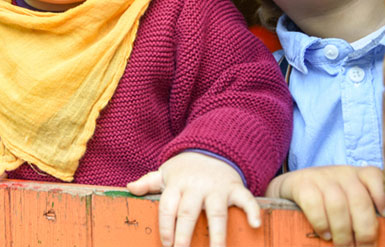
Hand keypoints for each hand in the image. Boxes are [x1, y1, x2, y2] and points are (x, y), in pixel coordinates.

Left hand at [127, 152, 259, 246]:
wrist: (212, 147)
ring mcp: (217, 188)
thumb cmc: (186, 168)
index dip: (166, 225)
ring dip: (217, 235)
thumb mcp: (166, 172)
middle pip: (189, 212)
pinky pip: (246, 199)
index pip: (168, 206)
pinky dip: (252, 210)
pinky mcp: (235, 188)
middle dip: (184, 234)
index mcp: (177, 184)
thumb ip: (148, 182)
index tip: (167, 244)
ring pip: (216, 212)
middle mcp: (196, 186)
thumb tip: (129, 188)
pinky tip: (255, 225)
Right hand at [265, 165, 384, 246]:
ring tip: (343, 246)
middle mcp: (342, 172)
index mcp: (358, 175)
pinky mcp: (302, 183)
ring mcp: (321, 176)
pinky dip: (322, 223)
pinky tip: (325, 235)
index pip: (375, 177)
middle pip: (359, 200)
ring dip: (343, 231)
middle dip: (364, 229)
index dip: (384, 195)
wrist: (292, 187)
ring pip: (337, 204)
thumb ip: (365, 212)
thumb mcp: (349, 199)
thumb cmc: (328, 200)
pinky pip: (314, 204)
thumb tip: (384, 237)